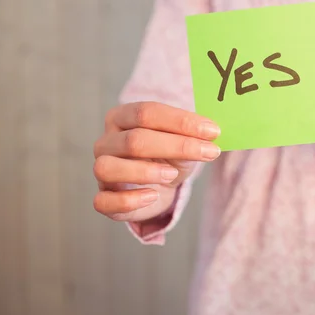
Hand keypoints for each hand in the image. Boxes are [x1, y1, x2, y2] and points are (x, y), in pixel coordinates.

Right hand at [93, 102, 220, 222]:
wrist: (159, 187)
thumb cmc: (168, 157)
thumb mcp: (183, 142)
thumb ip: (194, 135)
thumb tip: (212, 131)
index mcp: (122, 117)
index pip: (146, 112)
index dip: (180, 121)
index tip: (212, 131)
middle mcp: (106, 141)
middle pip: (134, 140)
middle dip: (176, 146)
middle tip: (209, 152)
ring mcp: (101, 170)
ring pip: (109, 168)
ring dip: (145, 171)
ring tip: (172, 174)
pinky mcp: (104, 198)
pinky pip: (104, 201)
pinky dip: (129, 200)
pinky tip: (152, 196)